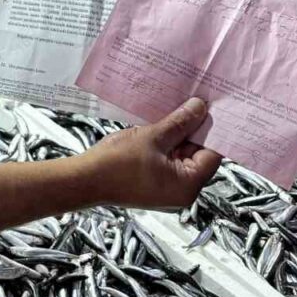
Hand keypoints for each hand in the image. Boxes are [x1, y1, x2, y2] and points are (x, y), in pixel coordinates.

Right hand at [82, 98, 222, 208]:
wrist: (84, 179)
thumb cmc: (117, 163)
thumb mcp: (152, 137)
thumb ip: (179, 123)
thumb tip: (200, 108)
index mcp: (187, 186)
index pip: (211, 154)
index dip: (211, 130)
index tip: (211, 108)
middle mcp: (181, 192)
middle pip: (197, 155)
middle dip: (191, 130)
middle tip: (191, 103)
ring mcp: (166, 190)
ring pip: (180, 157)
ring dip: (175, 136)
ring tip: (172, 111)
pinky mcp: (152, 184)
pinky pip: (166, 162)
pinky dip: (164, 146)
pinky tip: (158, 126)